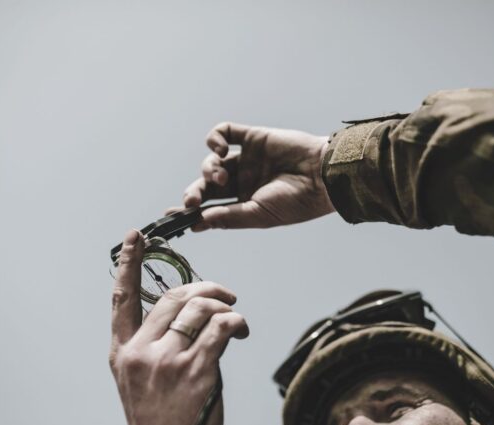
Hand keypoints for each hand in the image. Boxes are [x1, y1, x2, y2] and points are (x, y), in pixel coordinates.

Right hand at [109, 229, 248, 424]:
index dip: (129, 263)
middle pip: (175, 296)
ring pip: (200, 308)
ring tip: (235, 320)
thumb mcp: (142, 382)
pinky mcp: (196, 371)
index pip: (121, 298)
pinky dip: (235, 322)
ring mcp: (167, 361)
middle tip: (225, 295)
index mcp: (122, 353)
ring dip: (225, 306)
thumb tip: (194, 315)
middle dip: (206, 288)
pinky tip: (240, 331)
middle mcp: (140, 353)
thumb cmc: (160, 424)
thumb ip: (157, 346)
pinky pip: (220, 327)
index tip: (136, 236)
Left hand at [180, 122, 335, 230]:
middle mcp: (242, 181)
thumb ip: (228, 217)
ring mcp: (247, 159)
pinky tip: (220, 149)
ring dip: (209, 169)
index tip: (171, 217)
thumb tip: (198, 223)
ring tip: (222, 175)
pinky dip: (215, 139)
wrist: (322, 176)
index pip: (209, 207)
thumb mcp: (258, 215)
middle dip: (195, 192)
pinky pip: (225, 132)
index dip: (189, 212)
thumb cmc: (296, 202)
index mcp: (243, 203)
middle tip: (192, 201)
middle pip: (206, 185)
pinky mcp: (252, 137)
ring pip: (212, 160)